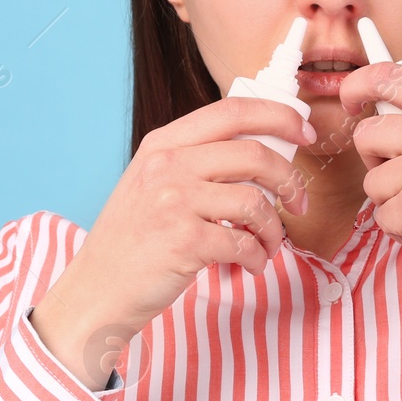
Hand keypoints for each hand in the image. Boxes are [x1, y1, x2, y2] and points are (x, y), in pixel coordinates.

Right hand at [31, 96, 313, 386]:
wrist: (96, 290)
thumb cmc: (133, 240)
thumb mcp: (152, 182)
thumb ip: (196, 161)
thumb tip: (263, 151)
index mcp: (163, 144)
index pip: (232, 110)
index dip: (279, 116)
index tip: (305, 132)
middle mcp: (167, 165)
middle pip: (255, 154)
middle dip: (291, 179)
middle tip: (300, 202)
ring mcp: (173, 202)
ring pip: (256, 201)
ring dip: (275, 228)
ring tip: (268, 245)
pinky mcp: (184, 242)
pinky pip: (244, 243)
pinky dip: (257, 257)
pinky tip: (251, 265)